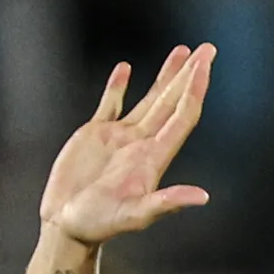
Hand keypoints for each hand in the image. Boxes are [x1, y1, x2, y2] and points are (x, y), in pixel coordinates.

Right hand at [38, 46, 215, 245]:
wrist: (66, 225)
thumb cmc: (99, 224)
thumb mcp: (135, 216)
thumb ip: (166, 203)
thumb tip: (202, 197)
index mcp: (154, 157)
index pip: (182, 115)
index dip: (195, 89)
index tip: (206, 64)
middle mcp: (142, 143)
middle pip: (173, 101)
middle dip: (190, 74)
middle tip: (208, 48)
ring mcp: (120, 138)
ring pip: (149, 99)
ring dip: (166, 75)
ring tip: (182, 51)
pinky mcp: (95, 135)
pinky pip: (111, 104)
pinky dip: (118, 86)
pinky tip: (126, 68)